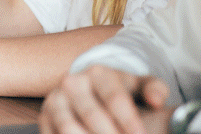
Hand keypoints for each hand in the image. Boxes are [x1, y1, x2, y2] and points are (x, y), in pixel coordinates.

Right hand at [39, 65, 170, 133]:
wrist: (88, 88)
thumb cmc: (120, 91)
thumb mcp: (140, 85)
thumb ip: (154, 89)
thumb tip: (156, 101)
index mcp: (98, 73)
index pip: (115, 98)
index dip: (130, 120)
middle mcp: (72, 82)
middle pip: (92, 114)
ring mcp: (55, 99)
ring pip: (69, 127)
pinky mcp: (44, 116)